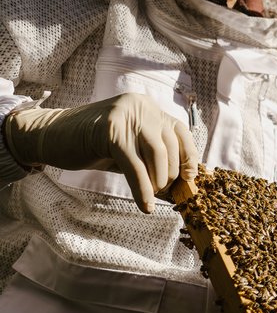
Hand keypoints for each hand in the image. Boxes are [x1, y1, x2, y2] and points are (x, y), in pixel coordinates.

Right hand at [5, 93, 198, 212]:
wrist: (52, 136)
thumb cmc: (94, 146)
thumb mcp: (131, 148)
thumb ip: (153, 157)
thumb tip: (181, 183)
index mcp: (149, 108)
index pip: (181, 132)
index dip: (188, 158)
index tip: (188, 179)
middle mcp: (141, 106)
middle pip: (170, 146)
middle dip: (169, 175)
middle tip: (162, 193)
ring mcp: (125, 116)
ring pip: (157, 155)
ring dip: (157, 182)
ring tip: (151, 195)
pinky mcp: (110, 131)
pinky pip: (135, 166)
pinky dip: (142, 190)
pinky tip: (144, 206)